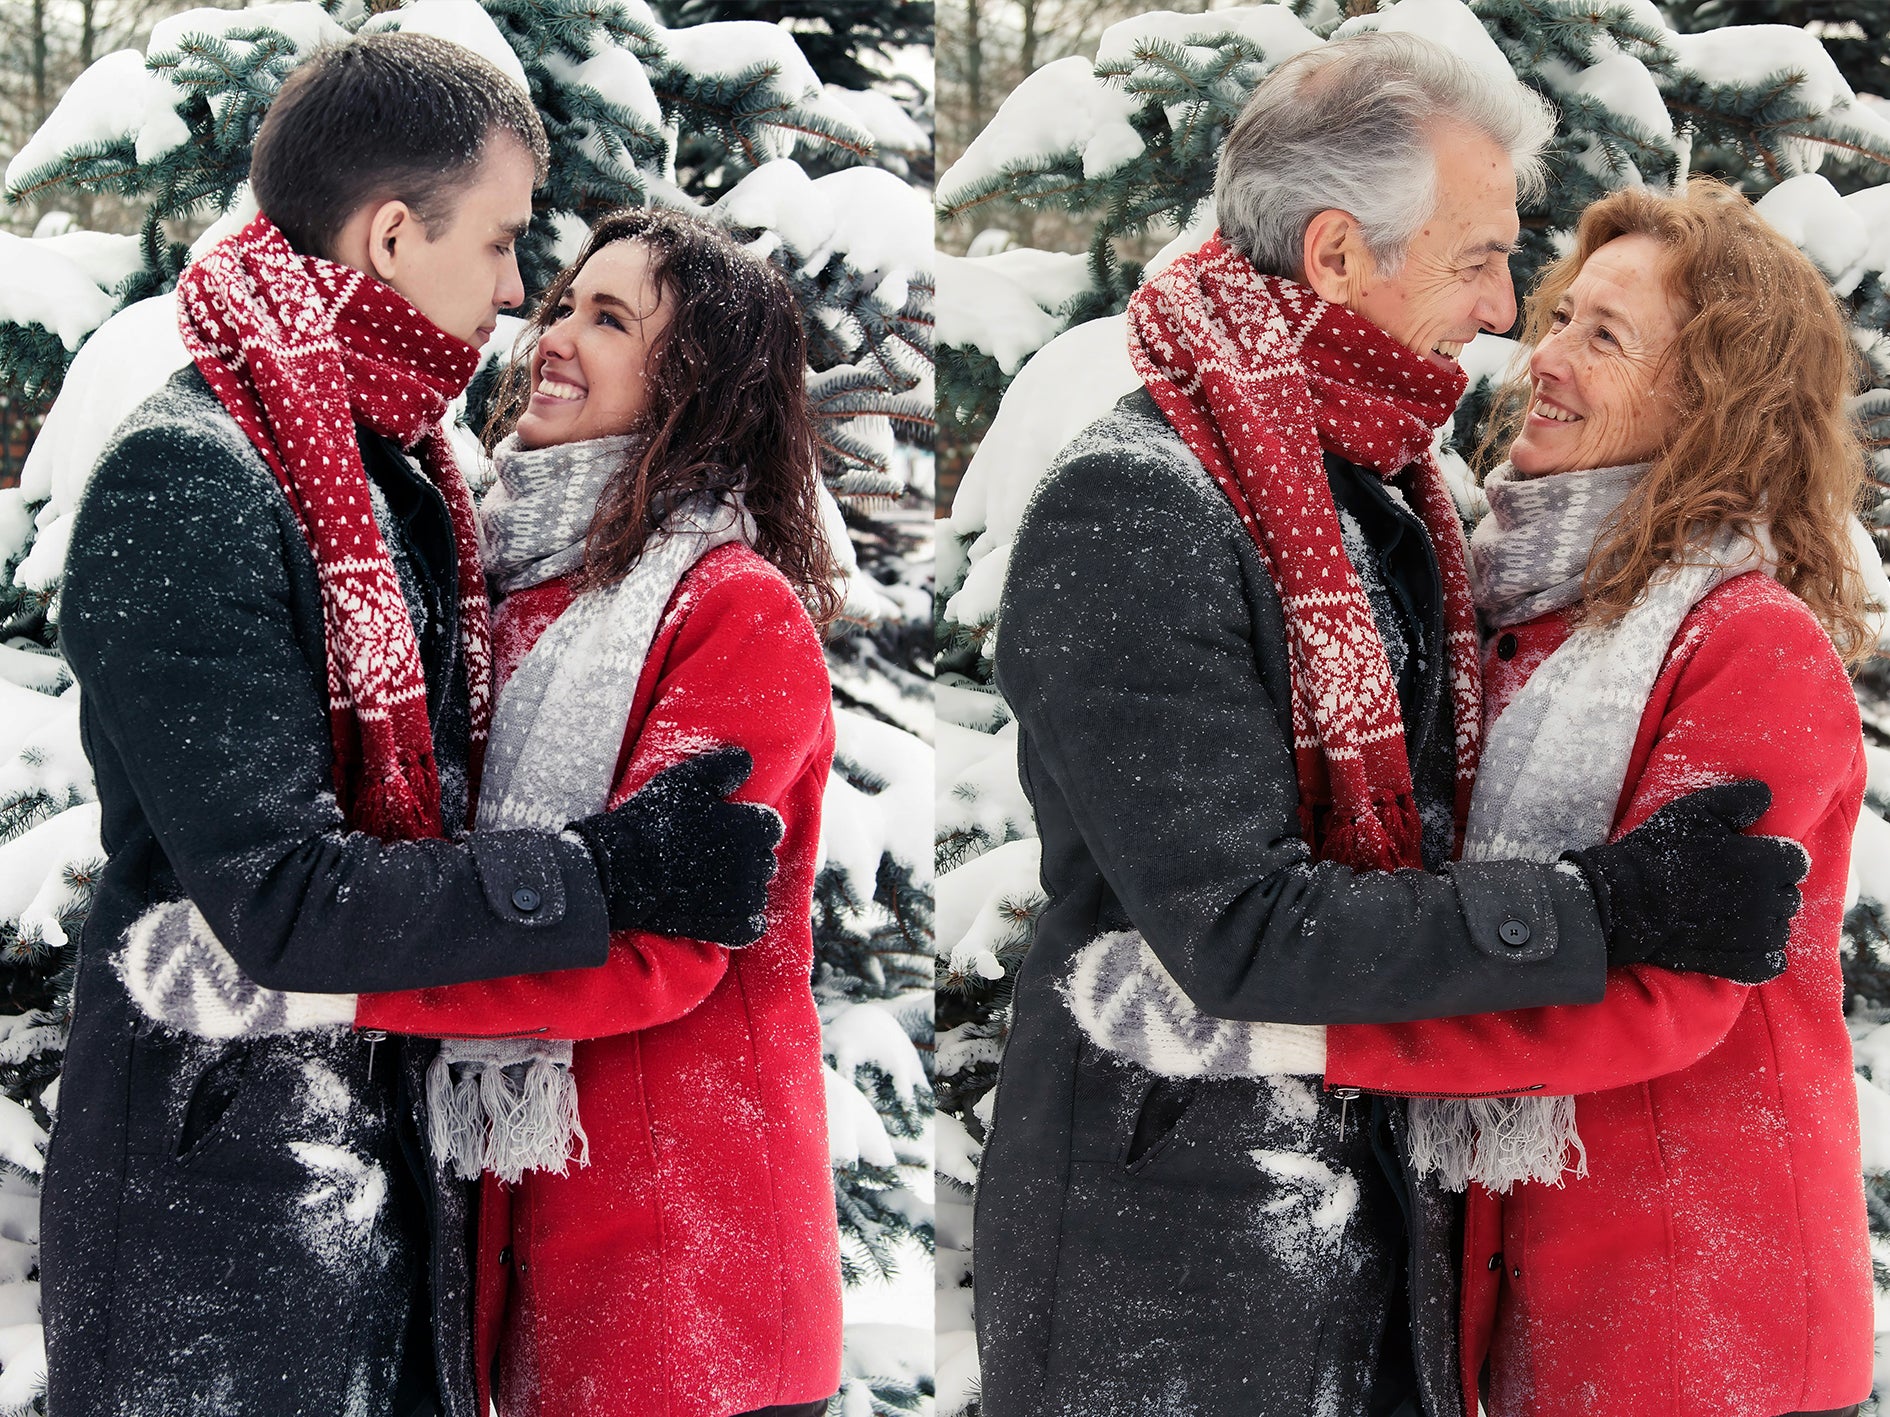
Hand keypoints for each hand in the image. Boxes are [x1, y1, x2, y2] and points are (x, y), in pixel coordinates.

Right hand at [567, 746, 783, 946]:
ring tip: (714, 882)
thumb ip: (725, 767)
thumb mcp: (688, 779)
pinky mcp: (727, 926)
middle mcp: (754, 864)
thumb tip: (747, 762)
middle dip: (748, 856)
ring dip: (744, 887)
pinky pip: (751, 926)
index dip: (751, 825)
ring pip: (758, 891)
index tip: (730, 827)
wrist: (624, 870)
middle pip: (765, 859)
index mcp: (753, 828)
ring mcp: (742, 898)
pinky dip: (744, 921)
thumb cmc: (655, 821)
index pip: (770, 826)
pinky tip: (726, 912)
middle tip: (716, 854)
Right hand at [1564, 780, 1805, 985]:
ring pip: (1781, 927)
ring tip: (1735, 912)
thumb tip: (1766, 795)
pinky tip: (1743, 941)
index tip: (1753, 857)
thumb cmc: (1659, 853)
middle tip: (1738, 883)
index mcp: (1766, 863)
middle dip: (1771, 888)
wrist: (1626, 903)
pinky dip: (1763, 954)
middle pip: (1790, 894)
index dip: (1775, 856)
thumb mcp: (1694, 810)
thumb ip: (1739, 800)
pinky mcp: (1740, 963)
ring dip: (1766, 919)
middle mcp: (1769, 902)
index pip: (1796, 860)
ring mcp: (1756, 937)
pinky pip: (1771, 962)